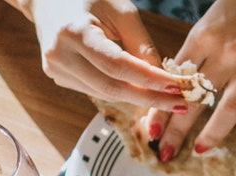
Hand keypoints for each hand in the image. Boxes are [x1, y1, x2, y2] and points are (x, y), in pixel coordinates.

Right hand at [31, 0, 185, 110]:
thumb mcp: (120, 10)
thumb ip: (141, 43)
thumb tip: (163, 77)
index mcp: (74, 32)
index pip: (117, 66)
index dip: (149, 80)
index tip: (176, 88)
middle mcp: (60, 54)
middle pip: (111, 88)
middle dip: (149, 98)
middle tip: (179, 104)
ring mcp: (56, 69)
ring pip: (105, 94)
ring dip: (138, 99)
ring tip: (166, 99)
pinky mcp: (58, 77)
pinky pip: (96, 91)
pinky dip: (120, 91)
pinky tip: (139, 89)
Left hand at [158, 0, 235, 157]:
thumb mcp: (212, 24)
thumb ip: (197, 54)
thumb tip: (176, 89)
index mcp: (203, 38)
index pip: (174, 80)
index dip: (160, 106)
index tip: (150, 128)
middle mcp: (225, 52)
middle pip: (194, 98)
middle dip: (176, 129)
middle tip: (164, 151)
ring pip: (227, 108)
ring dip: (211, 133)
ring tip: (200, 150)